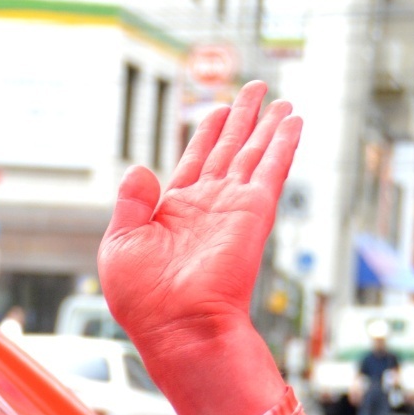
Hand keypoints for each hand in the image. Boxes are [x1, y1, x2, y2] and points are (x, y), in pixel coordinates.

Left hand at [97, 81, 300, 414]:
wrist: (175, 325)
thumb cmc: (142, 298)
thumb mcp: (120, 243)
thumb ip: (130, 203)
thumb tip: (140, 168)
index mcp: (173, 212)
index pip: (195, 161)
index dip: (207, 133)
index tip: (219, 109)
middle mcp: (206, 206)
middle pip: (229, 150)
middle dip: (243, 119)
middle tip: (257, 89)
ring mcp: (231, 207)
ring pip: (253, 154)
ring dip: (268, 126)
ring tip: (281, 100)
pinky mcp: (253, 212)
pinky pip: (271, 169)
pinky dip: (283, 145)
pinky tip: (293, 123)